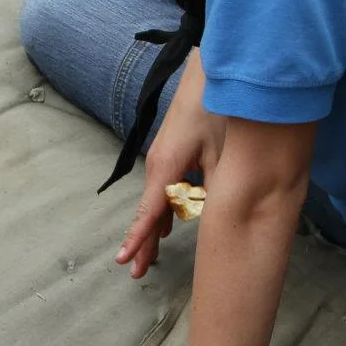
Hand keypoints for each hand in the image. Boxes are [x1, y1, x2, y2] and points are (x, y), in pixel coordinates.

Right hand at [117, 66, 221, 279]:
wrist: (208, 73)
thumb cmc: (215, 109)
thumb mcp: (221, 153)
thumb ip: (214, 188)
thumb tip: (211, 216)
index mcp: (166, 168)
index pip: (149, 213)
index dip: (138, 239)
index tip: (124, 262)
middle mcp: (158, 166)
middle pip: (149, 212)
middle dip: (143, 242)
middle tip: (137, 272)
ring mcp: (163, 159)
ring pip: (156, 202)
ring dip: (154, 228)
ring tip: (150, 257)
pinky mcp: (171, 153)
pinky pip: (164, 188)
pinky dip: (163, 209)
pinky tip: (168, 225)